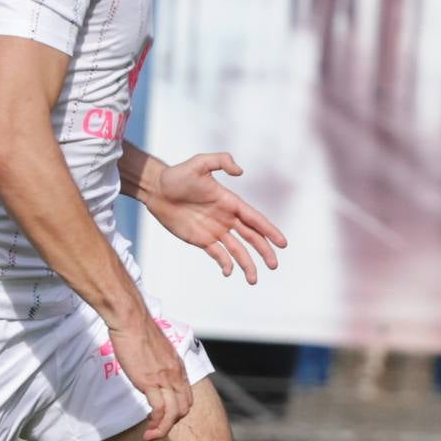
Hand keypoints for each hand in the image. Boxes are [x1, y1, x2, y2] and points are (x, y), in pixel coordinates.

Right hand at [109, 313, 194, 440]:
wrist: (131, 320)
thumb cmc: (138, 330)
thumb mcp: (155, 349)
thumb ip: (157, 361)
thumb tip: (151, 367)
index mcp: (178, 366)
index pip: (187, 395)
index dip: (178, 410)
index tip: (164, 416)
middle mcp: (176, 374)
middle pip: (184, 407)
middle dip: (173, 422)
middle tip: (157, 429)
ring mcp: (165, 379)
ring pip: (173, 412)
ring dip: (163, 429)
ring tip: (151, 436)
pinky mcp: (151, 382)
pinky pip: (159, 410)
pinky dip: (156, 423)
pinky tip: (147, 430)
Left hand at [147, 152, 286, 281]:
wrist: (157, 189)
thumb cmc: (177, 175)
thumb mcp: (199, 163)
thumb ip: (220, 161)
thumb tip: (240, 171)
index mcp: (231, 203)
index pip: (255, 219)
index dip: (269, 231)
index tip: (282, 243)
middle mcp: (227, 218)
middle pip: (251, 238)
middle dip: (264, 251)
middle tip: (274, 265)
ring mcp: (215, 230)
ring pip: (237, 251)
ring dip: (247, 264)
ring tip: (253, 280)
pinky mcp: (201, 239)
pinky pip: (217, 254)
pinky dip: (225, 264)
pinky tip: (228, 272)